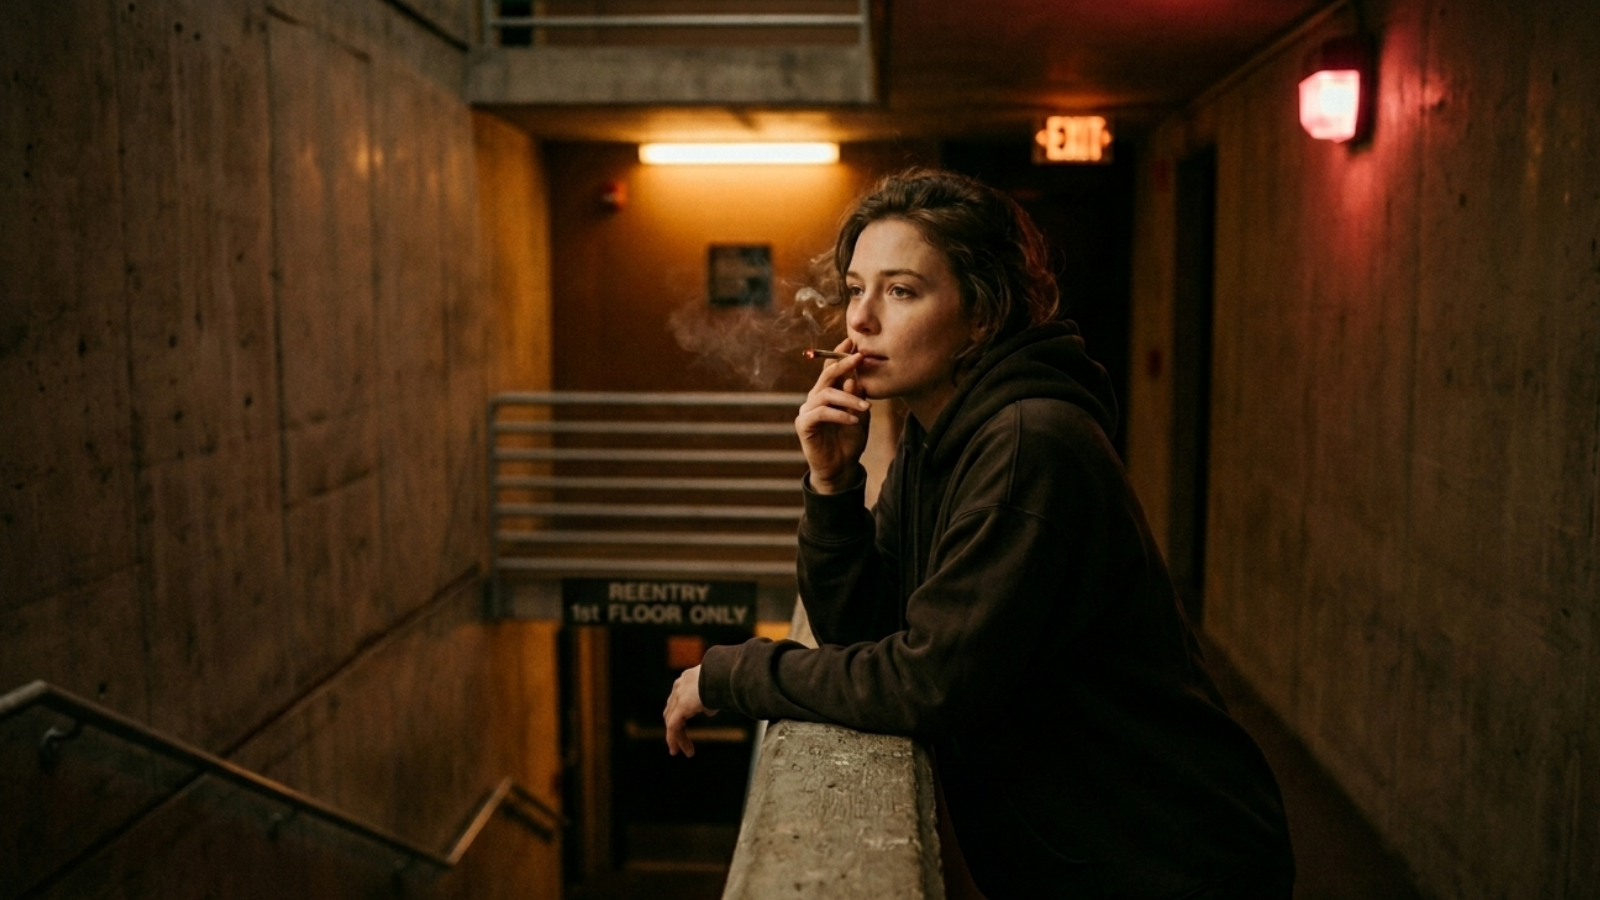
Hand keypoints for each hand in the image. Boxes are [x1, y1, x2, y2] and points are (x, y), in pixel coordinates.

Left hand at [664, 665, 718, 756]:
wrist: (726, 673)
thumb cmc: (728, 678)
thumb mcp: (719, 689)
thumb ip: (712, 699)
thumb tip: (708, 711)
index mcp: (688, 678)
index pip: (679, 697)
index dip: (679, 712)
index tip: (683, 724)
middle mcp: (680, 685)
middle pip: (671, 710)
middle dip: (674, 726)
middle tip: (679, 740)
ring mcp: (679, 695)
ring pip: (672, 721)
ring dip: (677, 737)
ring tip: (683, 751)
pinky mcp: (681, 706)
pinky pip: (673, 727)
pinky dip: (674, 739)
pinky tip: (676, 750)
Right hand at [796, 338, 870, 492]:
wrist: (841, 467)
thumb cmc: (850, 440)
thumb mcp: (860, 415)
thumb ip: (858, 397)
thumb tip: (855, 377)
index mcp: (829, 392)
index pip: (832, 368)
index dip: (840, 353)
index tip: (853, 341)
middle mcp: (815, 397)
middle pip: (827, 374)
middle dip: (843, 363)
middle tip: (859, 357)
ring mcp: (808, 410)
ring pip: (826, 394)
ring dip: (848, 398)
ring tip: (865, 409)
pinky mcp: (804, 424)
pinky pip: (821, 413)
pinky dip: (839, 414)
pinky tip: (853, 421)